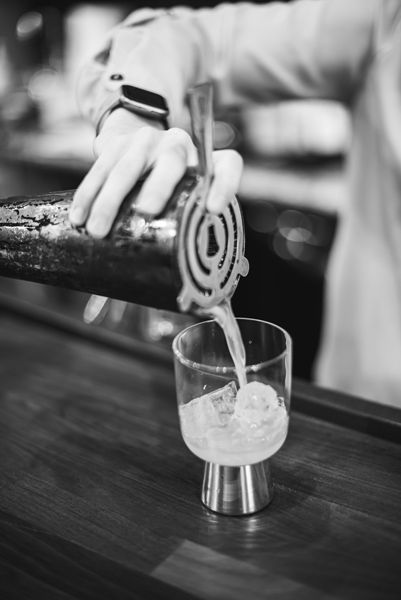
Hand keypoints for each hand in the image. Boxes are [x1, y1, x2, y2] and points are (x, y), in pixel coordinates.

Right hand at [69, 109, 242, 237]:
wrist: (141, 143)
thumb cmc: (172, 185)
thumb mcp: (190, 198)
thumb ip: (194, 224)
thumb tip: (195, 280)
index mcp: (205, 161)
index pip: (227, 165)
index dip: (225, 185)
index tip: (214, 209)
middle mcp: (179, 145)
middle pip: (172, 160)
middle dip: (158, 186)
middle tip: (146, 211)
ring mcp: (146, 141)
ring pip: (127, 166)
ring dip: (110, 199)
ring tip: (98, 230)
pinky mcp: (117, 144)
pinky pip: (99, 168)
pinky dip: (88, 194)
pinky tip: (79, 216)